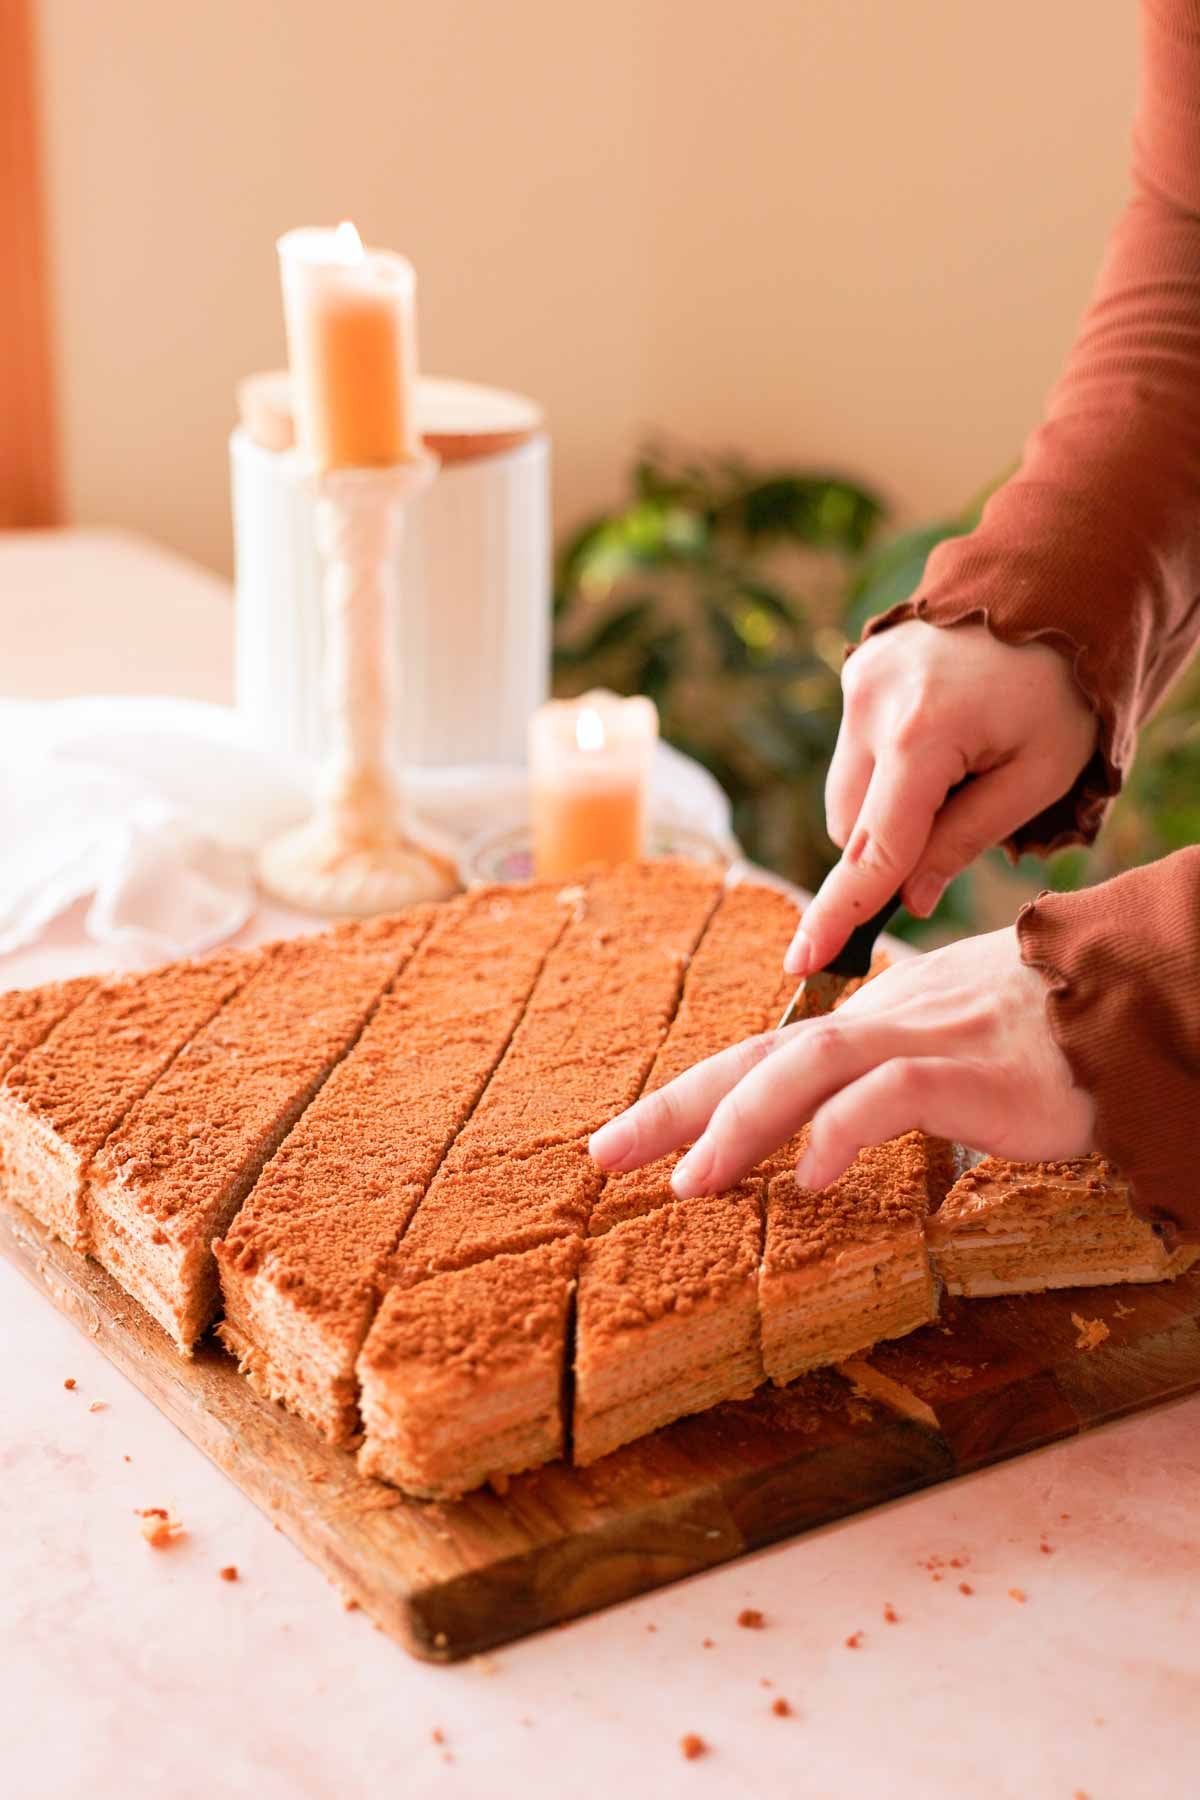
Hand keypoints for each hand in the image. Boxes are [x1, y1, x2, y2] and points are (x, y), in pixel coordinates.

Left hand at [589, 927, 1095, 1196]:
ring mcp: (923, 1040)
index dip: (689, 1096)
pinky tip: (816, 1175)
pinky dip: (848, 1130)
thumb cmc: (1043, 1031)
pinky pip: (895, 1095)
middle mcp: (880, 1022)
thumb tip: (837, 1128)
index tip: (626, 1139)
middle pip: (758, 1057)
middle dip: (675, 1105)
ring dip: (742, 1123)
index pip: (761, 1057)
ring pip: (808, 1067)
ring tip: (688, 1181)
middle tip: (604, 1155)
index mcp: (869, 1021)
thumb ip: (888, 1077)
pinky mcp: (972, 1069)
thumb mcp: (947, 1047)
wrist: (1124, 999)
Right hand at [785, 619, 1097, 976]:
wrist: (1050, 592)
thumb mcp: (1036, 777)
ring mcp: (854, 684)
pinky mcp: (853, 671)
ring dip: (888, 808)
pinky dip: (886, 767)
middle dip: (892, 846)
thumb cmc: (1057, 692)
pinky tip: (938, 735)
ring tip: (957, 766)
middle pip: (852, 829)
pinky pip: (852, 752)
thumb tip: (906, 900)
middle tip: (962, 814)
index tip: (802, 963)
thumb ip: (965, 841)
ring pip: (846, 795)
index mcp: (922, 737)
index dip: (842, 914)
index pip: (874, 850)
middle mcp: (870, 708)